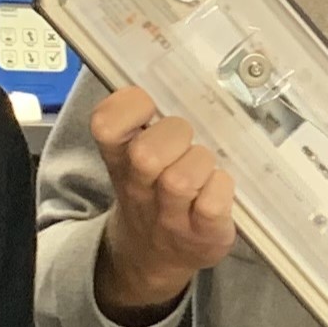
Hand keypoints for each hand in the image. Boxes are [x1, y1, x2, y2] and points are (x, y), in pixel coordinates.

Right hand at [90, 86, 235, 322]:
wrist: (155, 257)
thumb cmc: (154, 191)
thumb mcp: (134, 158)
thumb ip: (146, 120)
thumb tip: (180, 69)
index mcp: (119, 159)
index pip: (105, 123)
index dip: (130, 107)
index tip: (150, 108)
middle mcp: (138, 188)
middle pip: (146, 154)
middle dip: (175, 137)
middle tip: (185, 143)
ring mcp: (169, 216)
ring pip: (181, 179)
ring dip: (201, 164)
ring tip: (205, 168)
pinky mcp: (202, 236)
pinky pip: (213, 205)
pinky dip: (222, 189)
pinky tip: (219, 188)